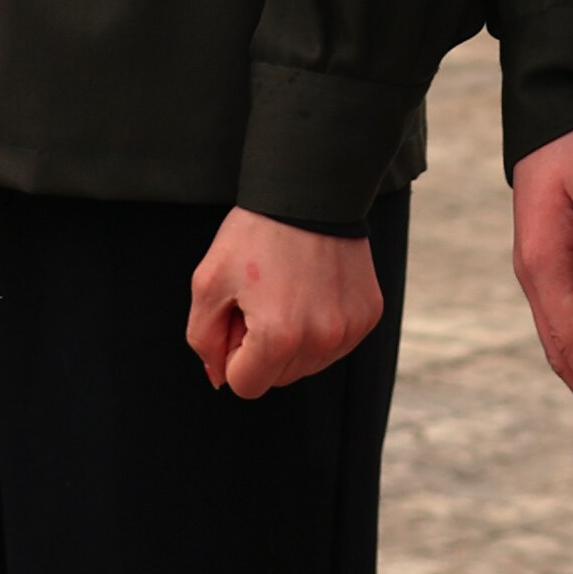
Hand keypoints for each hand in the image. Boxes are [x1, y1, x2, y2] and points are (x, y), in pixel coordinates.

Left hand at [186, 209, 383, 397]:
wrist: (311, 188)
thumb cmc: (255, 233)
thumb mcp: (208, 281)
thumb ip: (204, 339)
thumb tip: (222, 378)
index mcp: (278, 338)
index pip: (245, 385)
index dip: (233, 351)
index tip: (239, 312)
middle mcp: (321, 341)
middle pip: (277, 378)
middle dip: (262, 347)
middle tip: (262, 295)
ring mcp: (349, 329)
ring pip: (307, 365)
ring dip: (292, 340)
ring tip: (287, 289)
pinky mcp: (368, 314)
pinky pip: (335, 344)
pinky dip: (320, 325)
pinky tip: (313, 288)